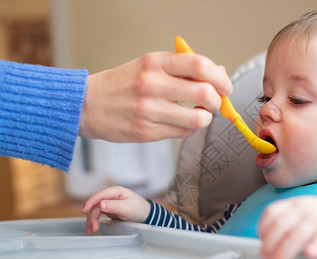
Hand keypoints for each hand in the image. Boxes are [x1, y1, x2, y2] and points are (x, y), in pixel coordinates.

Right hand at [79, 51, 232, 141]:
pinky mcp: (146, 132)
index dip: (220, 77)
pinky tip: (182, 123)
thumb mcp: (150, 65)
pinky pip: (183, 133)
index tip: (225, 86)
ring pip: (198, 118)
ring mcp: (149, 110)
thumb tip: (219, 74)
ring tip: (199, 114)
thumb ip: (183, 69)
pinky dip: (189, 128)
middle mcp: (152, 84)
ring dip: (206, 118)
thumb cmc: (123, 84)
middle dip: (218, 100)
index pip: (199, 65)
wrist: (87, 104)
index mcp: (155, 62)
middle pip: (205, 93)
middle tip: (215, 102)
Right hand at [81, 186, 150, 234]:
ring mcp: (108, 202)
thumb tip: (101, 204)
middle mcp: (110, 195)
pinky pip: (98, 214)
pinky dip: (94, 220)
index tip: (84, 211)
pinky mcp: (108, 209)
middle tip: (92, 228)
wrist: (145, 215)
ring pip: (95, 210)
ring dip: (91, 219)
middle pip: (95, 204)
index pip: (100, 195)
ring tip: (92, 230)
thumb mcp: (127, 208)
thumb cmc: (139, 209)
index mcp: (115, 191)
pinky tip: (92, 227)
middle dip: (92, 216)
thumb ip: (114, 206)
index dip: (91, 202)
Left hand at [258, 196, 316, 258]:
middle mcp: (306, 207)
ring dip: (283, 253)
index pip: (272, 212)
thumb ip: (287, 224)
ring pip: (296, 235)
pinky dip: (315, 245)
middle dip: (270, 246)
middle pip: (281, 226)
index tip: (261, 246)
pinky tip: (310, 254)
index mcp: (296, 203)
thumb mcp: (305, 217)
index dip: (264, 230)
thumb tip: (265, 245)